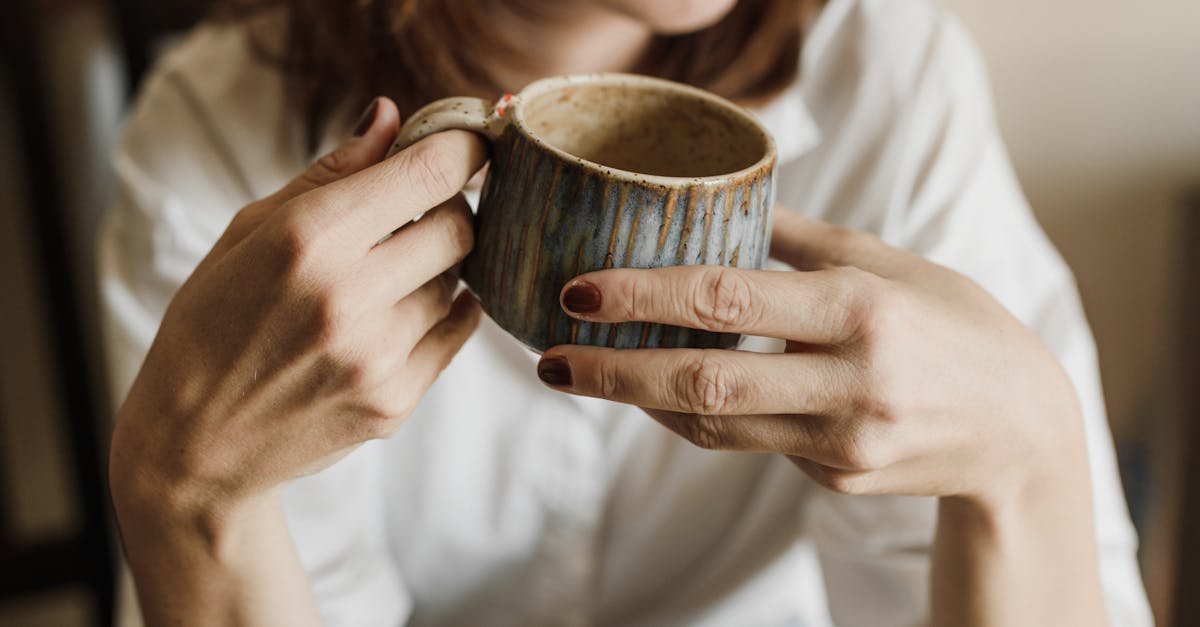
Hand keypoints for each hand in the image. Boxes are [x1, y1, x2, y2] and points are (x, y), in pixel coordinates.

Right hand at [110, 97, 485, 531]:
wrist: (195, 444)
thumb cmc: (212, 323)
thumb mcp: (248, 232)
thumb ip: (329, 172)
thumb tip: (389, 115)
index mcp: (307, 238)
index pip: (429, 173)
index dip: (463, 149)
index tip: (468, 145)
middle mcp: (349, 295)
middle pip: (460, 225)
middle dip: (450, 208)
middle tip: (418, 214)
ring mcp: (377, 355)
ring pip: (460, 281)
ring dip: (438, 266)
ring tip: (387, 275)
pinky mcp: (396, 400)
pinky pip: (457, 331)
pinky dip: (443, 311)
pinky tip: (402, 310)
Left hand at [535, 208, 1084, 506]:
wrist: (1022, 431)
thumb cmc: (955, 325)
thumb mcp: (892, 264)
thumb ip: (805, 240)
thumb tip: (725, 205)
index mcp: (861, 309)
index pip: (729, 299)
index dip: (644, 296)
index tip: (580, 291)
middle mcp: (851, 380)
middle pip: (705, 381)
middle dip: (614, 372)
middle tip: (549, 359)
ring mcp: (843, 442)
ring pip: (715, 425)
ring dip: (641, 400)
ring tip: (584, 374)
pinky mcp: (835, 479)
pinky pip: (750, 445)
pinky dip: (701, 418)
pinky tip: (665, 394)